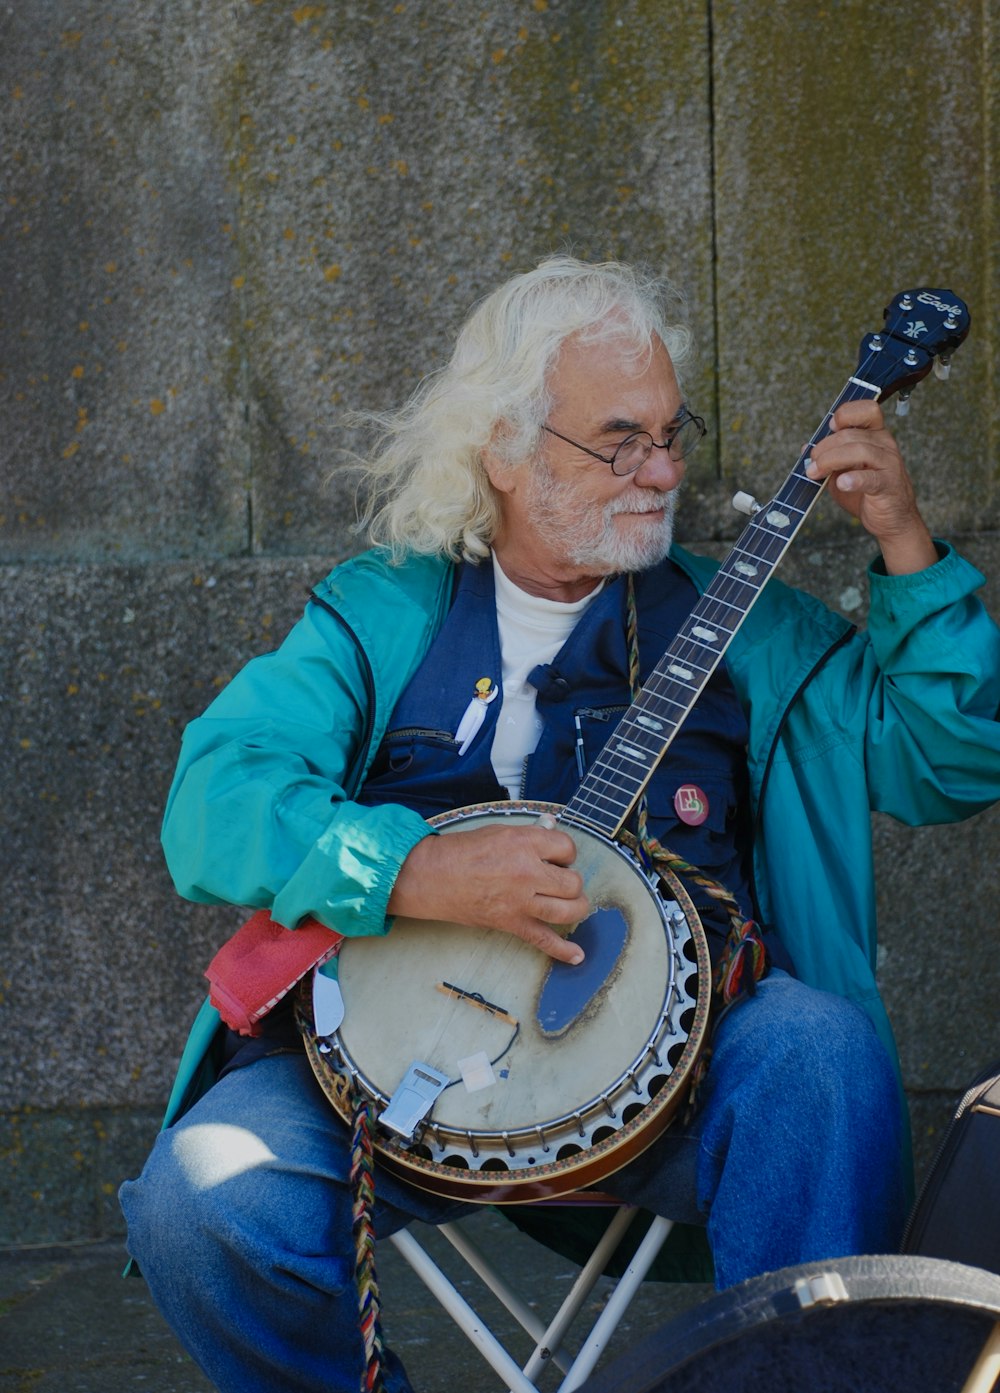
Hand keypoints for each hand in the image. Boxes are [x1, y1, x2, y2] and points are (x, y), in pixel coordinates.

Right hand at [387, 822, 589, 963]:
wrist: (432, 876)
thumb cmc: (461, 852)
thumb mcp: (498, 832)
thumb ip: (529, 835)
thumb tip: (550, 828)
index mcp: (524, 843)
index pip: (567, 848)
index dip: (565, 853)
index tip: (557, 857)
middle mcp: (528, 872)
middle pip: (573, 882)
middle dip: (571, 881)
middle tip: (557, 879)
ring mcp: (521, 900)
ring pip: (568, 910)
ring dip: (575, 908)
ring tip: (570, 904)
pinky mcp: (511, 923)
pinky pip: (544, 940)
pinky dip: (562, 950)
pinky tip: (576, 956)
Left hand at [805, 400, 937, 573]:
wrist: (892, 520)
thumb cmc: (867, 493)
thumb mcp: (843, 472)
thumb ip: (828, 459)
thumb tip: (805, 448)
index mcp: (875, 435)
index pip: (866, 409)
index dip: (846, 414)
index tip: (829, 427)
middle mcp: (884, 444)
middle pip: (851, 434)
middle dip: (824, 448)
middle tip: (811, 464)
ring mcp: (889, 463)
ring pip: (859, 450)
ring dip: (831, 461)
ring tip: (816, 473)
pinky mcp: (889, 484)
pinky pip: (871, 478)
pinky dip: (854, 479)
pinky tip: (842, 483)